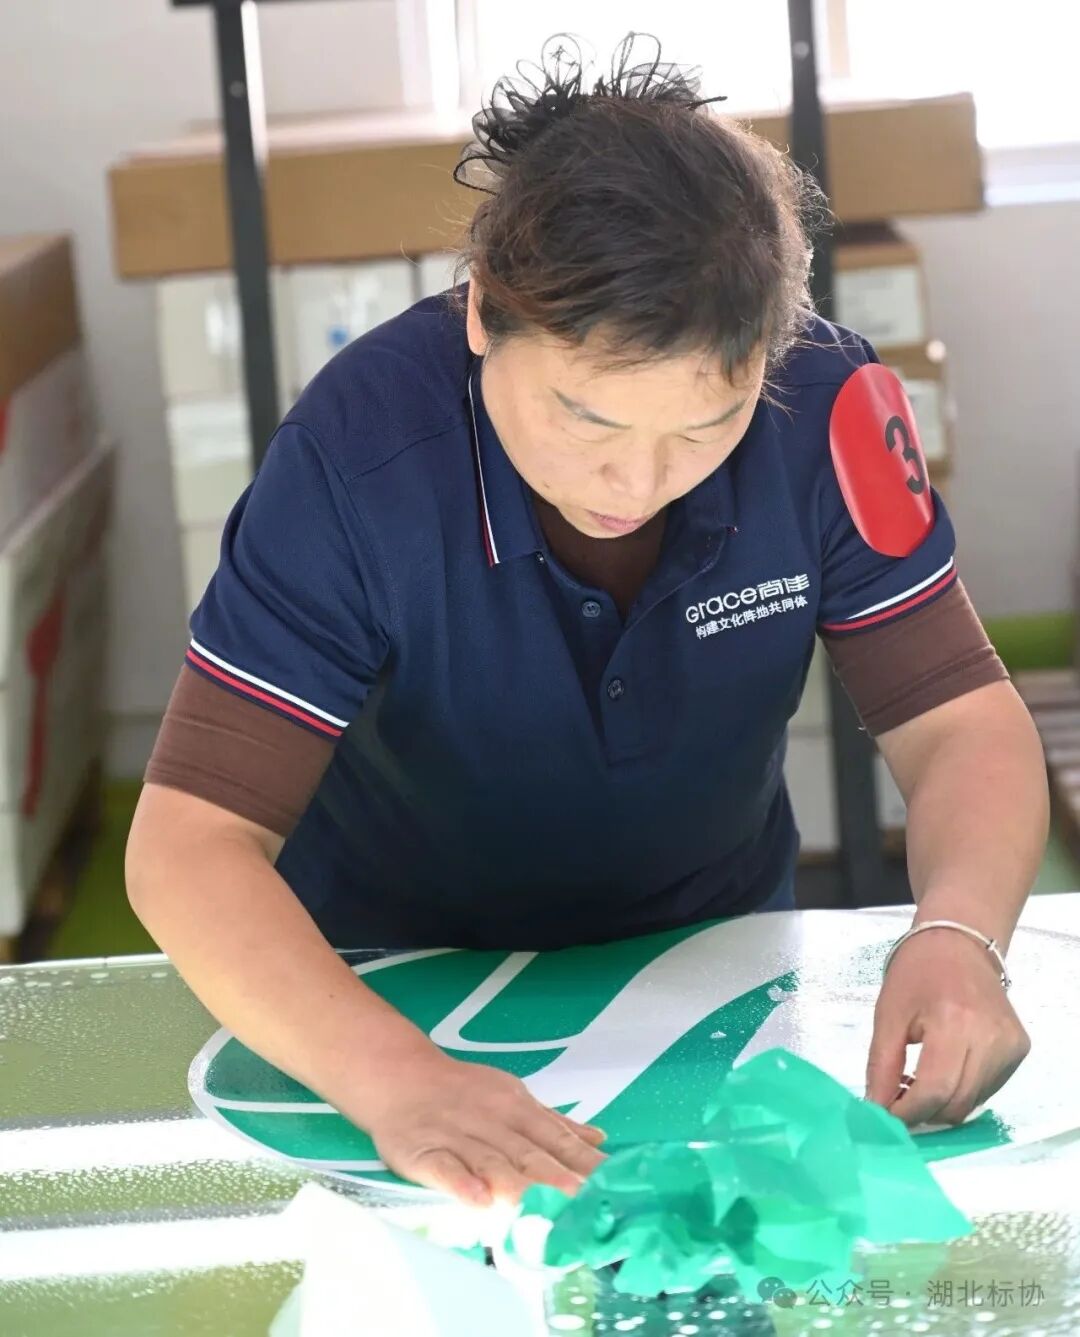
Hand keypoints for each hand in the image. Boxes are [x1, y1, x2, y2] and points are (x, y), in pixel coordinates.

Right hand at [356, 1047, 606, 1206]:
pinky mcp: (423, 1151)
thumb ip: (553, 1123)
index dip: (583, 1162)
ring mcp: (457, 1136)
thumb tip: (598, 1140)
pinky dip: (462, 1184)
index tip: (612, 1185)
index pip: (555, 1137)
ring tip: (543, 1209)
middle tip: (587, 1204)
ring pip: (490, 1163)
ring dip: (517, 1186)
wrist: (400, 1076)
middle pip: (528, 1153)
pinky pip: (444, 1168)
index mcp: (516, 1108)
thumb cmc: (463, 1092)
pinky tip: (479, 1202)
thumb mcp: (513, 1097)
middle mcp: (491, 1121)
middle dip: (559, 1178)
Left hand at [864, 926, 1030, 1126]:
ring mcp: (1010, 1045)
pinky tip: (942, 1073)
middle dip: (923, 1113)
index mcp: (954, 1022)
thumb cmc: (916, 972)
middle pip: (956, 1102)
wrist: (959, 942)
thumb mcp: (888, 1014)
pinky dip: (961, 1091)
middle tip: (896, 1102)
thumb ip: (881, 1065)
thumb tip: (877, 1110)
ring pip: (973, 1102)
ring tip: (916, 1084)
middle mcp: (991, 1037)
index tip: (884, 1117)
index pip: (935, 1089)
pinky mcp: (1019, 1048)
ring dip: (941, 1105)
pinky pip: (988, 1089)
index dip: (908, 1112)